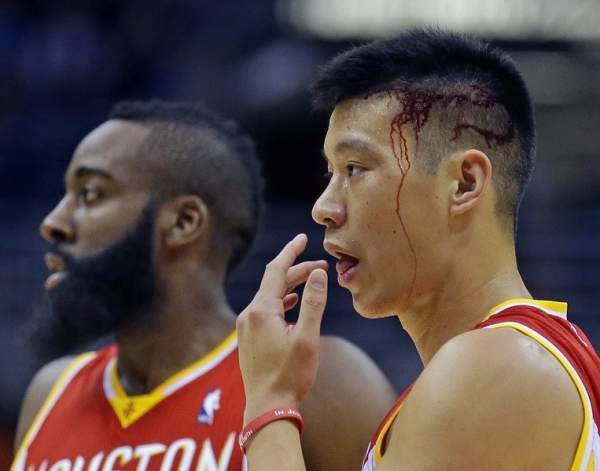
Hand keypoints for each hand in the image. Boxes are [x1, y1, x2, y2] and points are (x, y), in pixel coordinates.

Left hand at [237, 234, 328, 421]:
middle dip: (298, 270)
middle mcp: (249, 314)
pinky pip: (265, 310)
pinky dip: (281, 302)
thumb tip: (318, 273)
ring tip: (313, 281)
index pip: (276, 270)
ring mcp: (246, 327)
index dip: (291, 251)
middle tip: (322, 266)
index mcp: (261, 310)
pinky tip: (292, 304)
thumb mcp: (307, 337)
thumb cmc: (290, 375)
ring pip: (270, 296)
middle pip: (274, 282)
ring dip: (291, 287)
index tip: (303, 237)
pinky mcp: (248, 338)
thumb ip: (313, 302)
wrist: (267, 408)